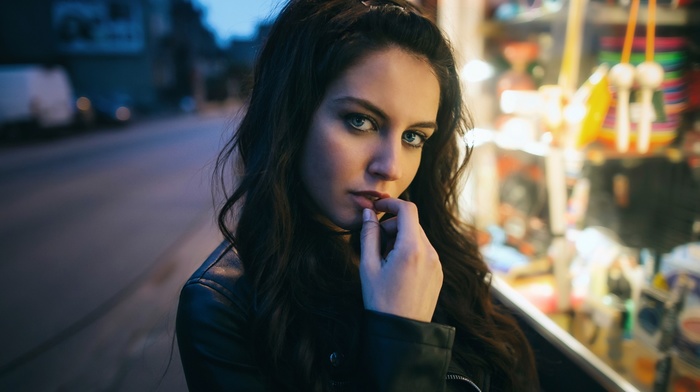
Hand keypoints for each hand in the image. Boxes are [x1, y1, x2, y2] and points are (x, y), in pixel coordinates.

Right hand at [359, 199, 442, 321]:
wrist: (402, 332)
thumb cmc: (381, 300)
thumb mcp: (368, 266)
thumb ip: (369, 235)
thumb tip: (369, 213)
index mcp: (412, 249)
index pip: (407, 209)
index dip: (391, 203)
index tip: (377, 207)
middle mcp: (430, 252)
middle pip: (412, 222)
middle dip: (392, 225)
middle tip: (376, 243)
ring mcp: (437, 263)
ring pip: (418, 236)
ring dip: (401, 238)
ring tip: (386, 260)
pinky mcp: (438, 272)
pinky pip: (425, 251)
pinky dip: (410, 250)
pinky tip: (398, 269)